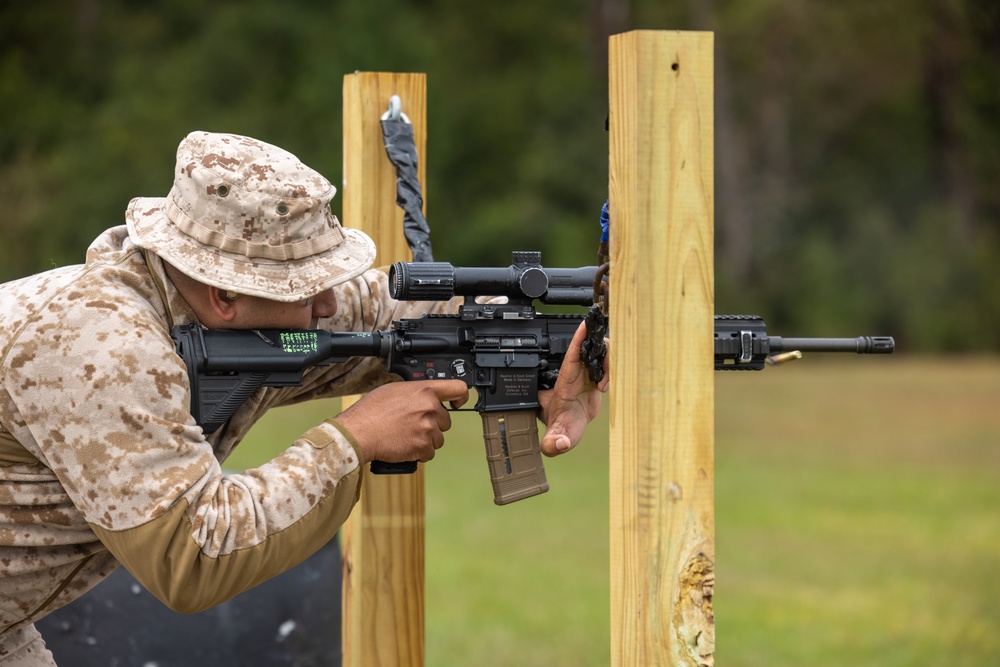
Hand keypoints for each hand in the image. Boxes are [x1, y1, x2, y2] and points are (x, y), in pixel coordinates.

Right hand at [336, 380, 468, 464]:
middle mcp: (430, 408)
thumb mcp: (394, 390)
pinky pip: (429, 453)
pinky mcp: (423, 447)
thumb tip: (421, 397)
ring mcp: (428, 428)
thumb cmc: (370, 411)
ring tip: (406, 436)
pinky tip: (405, 446)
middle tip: (413, 425)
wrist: (359, 433)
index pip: (458, 388)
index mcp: (425, 390)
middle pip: (446, 420)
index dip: (461, 396)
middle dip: (433, 424)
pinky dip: (419, 453)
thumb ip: (414, 392)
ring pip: (438, 438)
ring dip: (426, 440)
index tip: (458, 402)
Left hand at [538, 320, 609, 455]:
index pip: (571, 356)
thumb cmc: (560, 430)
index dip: (578, 340)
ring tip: (604, 384)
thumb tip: (559, 445)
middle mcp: (574, 375)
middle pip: (588, 349)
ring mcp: (584, 375)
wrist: (567, 430)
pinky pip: (605, 365)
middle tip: (604, 365)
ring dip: (608, 363)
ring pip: (599, 355)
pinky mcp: (594, 379)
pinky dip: (611, 372)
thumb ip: (553, 444)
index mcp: (564, 383)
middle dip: (599, 347)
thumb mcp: (554, 440)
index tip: (585, 325)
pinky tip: (605, 387)